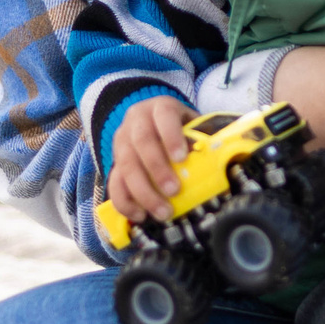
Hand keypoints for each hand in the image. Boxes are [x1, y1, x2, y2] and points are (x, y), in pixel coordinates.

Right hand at [106, 97, 194, 223]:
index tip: (182, 158)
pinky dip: (125, 202)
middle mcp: (135, 121)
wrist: (151, 121)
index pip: (164, 116)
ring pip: (126, 166)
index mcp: (159, 107)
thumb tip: (211, 162)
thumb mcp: (191, 125)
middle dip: (158, 169)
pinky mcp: (114, 163)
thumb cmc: (179, 128)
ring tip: (163, 211)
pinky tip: (140, 215)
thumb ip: (198, 138)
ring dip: (144, 192)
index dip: (171, 137)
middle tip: (174, 191)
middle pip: (142, 143)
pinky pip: (113, 183)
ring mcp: (121, 142)